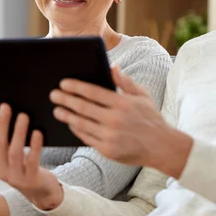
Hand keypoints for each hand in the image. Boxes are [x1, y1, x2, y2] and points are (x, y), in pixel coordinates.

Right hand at [0, 104, 63, 210]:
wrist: (39, 191)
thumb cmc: (20, 168)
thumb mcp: (1, 160)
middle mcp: (0, 171)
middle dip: (1, 124)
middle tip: (6, 106)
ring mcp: (15, 176)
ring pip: (14, 152)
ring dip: (18, 132)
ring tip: (23, 116)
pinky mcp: (31, 179)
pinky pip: (32, 161)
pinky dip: (35, 146)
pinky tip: (38, 133)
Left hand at [51, 66, 193, 177]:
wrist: (161, 147)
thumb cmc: (151, 118)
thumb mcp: (143, 96)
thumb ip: (125, 82)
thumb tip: (113, 66)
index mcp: (122, 103)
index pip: (93, 92)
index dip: (76, 87)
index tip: (63, 83)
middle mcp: (114, 120)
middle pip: (83, 107)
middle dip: (65, 99)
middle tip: (53, 95)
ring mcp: (109, 136)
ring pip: (81, 123)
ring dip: (66, 115)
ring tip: (57, 109)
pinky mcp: (107, 150)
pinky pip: (86, 137)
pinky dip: (76, 129)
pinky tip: (70, 123)